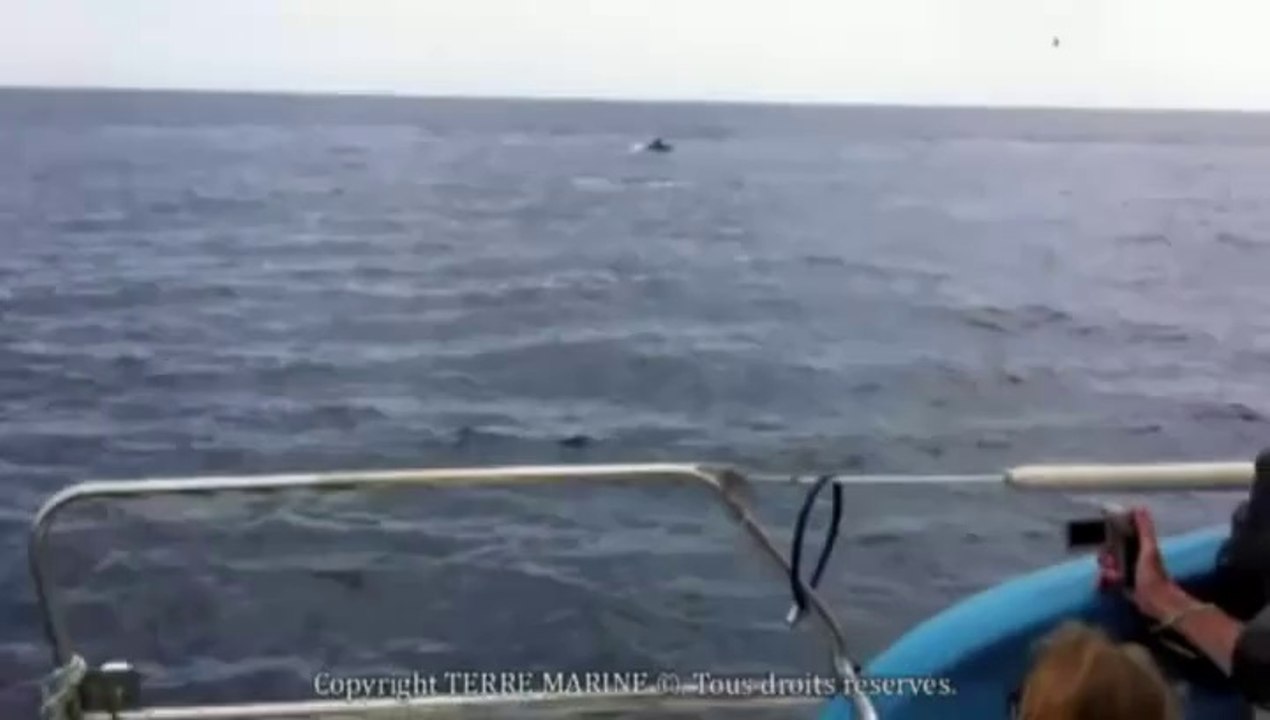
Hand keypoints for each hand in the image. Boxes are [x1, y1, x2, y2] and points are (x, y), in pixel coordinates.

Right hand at [1096, 507, 1190, 621]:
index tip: (1108, 544)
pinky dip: (1103, 582)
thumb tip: (1140, 507)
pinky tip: (1108, 584)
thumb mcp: (1149, 549)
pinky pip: (1104, 582)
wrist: (1158, 603)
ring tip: (1114, 577)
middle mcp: (1129, 558)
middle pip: (1107, 554)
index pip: (1115, 538)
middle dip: (1106, 559)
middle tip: (1112, 564)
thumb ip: (1144, 529)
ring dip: (1104, 572)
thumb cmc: (1155, 574)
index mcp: (1137, 547)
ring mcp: (1124, 573)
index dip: (1109, 539)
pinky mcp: (1120, 587)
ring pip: (1104, 568)